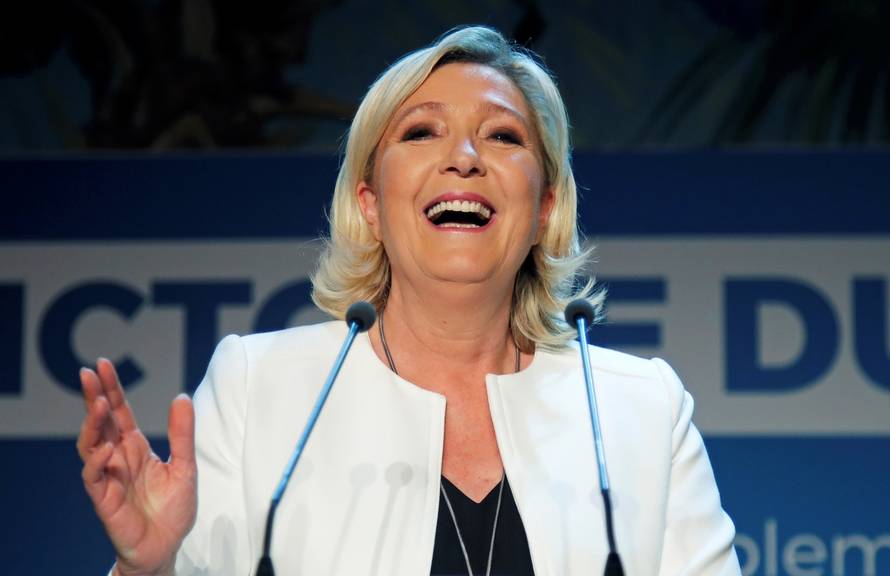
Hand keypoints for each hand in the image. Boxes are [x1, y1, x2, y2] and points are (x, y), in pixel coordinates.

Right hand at [77, 358, 196, 575]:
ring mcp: (108, 477)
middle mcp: (118, 458)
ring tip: (100, 405)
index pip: (119, 412)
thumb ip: (182, 434)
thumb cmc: (172, 508)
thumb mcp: (185, 466)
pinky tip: (107, 448)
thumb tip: (181, 397)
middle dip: (94, 397)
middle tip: (89, 372)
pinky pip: (94, 476)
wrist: (166, 546)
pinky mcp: (104, 499)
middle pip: (101, 422)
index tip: (103, 365)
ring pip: (90, 445)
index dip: (111, 389)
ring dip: (93, 424)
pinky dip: (97, 461)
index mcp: (135, 447)